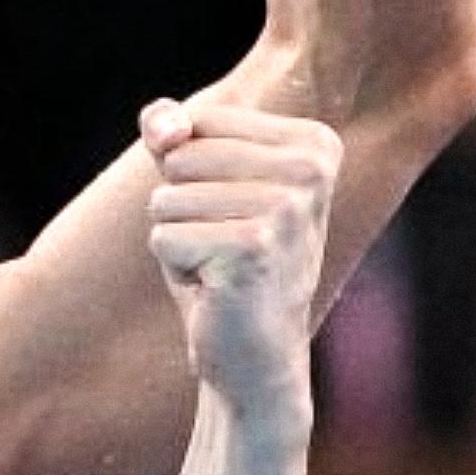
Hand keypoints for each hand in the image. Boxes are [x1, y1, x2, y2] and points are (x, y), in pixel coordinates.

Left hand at [143, 80, 334, 420]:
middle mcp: (310, 170)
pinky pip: (164, 237)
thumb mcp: (199, 183)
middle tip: (226, 247)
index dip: (194, 173)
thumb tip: (161, 127)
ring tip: (221, 267)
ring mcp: (286, 209)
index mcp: (314, 144)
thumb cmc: (227, 262)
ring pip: (167, 198)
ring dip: (179, 240)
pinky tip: (216, 288)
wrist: (258, 355)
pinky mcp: (253, 248)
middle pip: (181, 157)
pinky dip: (177, 269)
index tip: (236, 214)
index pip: (201, 120)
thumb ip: (174, 131)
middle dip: (183, 207)